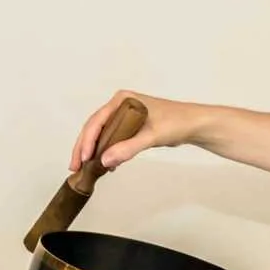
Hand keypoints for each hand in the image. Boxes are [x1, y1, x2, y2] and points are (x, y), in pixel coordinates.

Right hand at [69, 90, 196, 171]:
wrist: (194, 124)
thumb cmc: (177, 123)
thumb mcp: (151, 136)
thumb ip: (128, 148)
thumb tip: (105, 161)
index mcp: (122, 100)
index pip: (97, 121)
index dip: (87, 140)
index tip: (83, 157)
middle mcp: (120, 105)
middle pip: (95, 127)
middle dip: (84, 147)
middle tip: (75, 166)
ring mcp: (124, 115)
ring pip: (102, 134)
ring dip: (93, 151)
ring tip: (85, 169)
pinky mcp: (130, 126)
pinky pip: (112, 139)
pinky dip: (107, 151)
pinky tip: (106, 166)